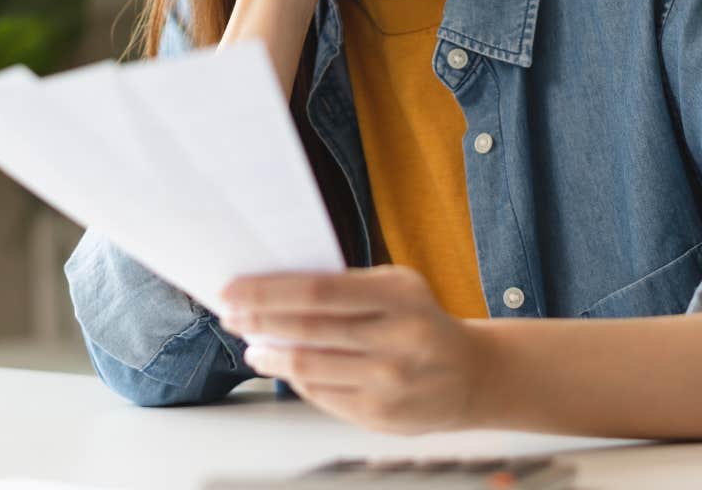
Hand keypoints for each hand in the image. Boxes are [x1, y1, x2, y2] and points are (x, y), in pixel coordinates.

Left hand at [215, 266, 489, 434]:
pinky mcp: (380, 414)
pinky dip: (294, 378)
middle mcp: (396, 339)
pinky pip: (320, 394)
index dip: (268, 292)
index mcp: (398, 297)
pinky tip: (283, 366)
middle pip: (307, 329)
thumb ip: (346, 286)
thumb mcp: (398, 287)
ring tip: (252, 345)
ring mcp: (388, 381)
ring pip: (307, 367)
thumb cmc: (422, 322)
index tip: (233, 290)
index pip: (318, 291)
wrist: (471, 375)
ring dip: (269, 355)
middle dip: (258, 321)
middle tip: (230, 315)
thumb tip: (274, 290)